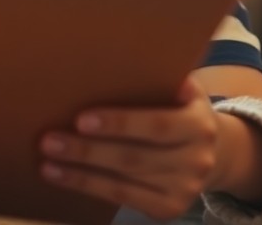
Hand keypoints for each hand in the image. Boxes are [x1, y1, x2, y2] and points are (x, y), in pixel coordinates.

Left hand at [37, 78, 219, 220]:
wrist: (214, 153)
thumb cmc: (178, 109)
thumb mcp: (181, 90)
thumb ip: (160, 76)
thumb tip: (123, 54)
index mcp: (199, 123)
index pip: (156, 125)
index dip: (119, 124)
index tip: (81, 119)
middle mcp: (196, 160)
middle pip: (134, 158)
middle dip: (87, 151)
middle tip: (49, 140)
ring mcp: (185, 188)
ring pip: (124, 183)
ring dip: (80, 173)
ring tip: (47, 160)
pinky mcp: (169, 208)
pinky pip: (123, 199)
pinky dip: (88, 187)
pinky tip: (60, 176)